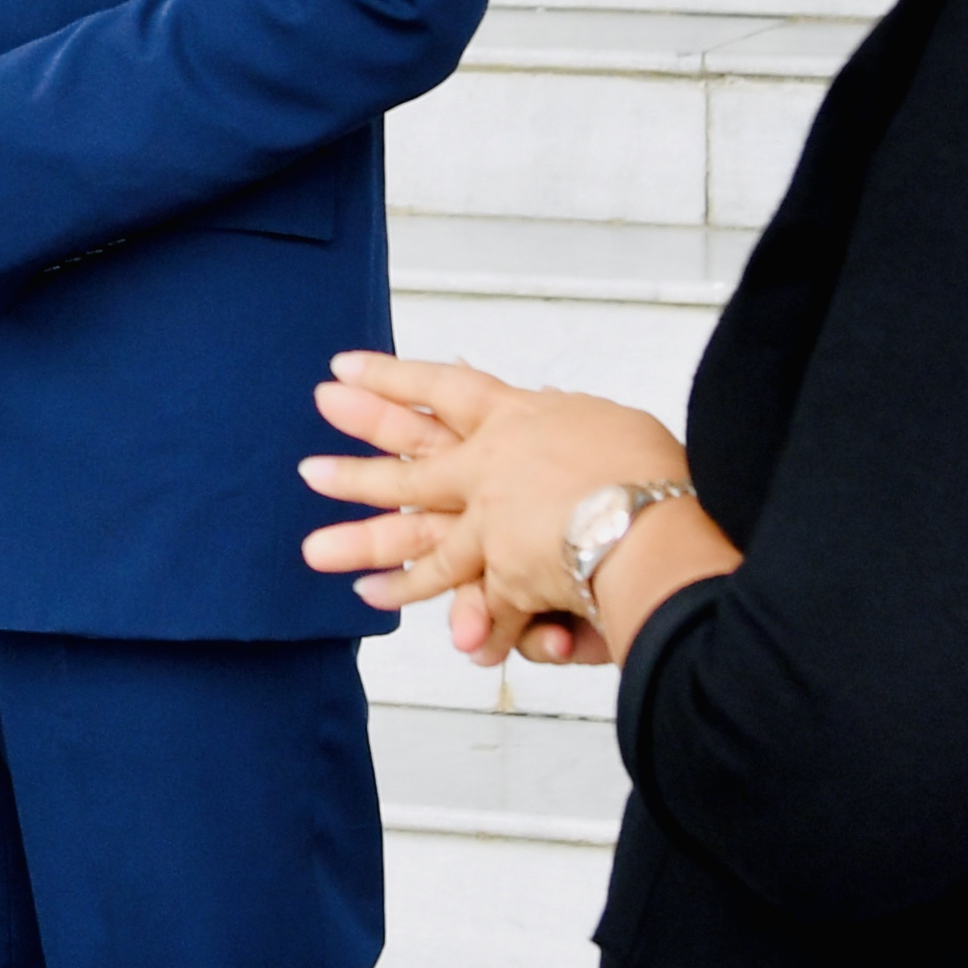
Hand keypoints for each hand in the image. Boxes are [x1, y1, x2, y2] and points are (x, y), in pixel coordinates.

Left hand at [297, 351, 709, 662]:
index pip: (447, 389)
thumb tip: (548, 404)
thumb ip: (570, 423)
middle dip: (359, 446)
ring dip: (360, 539)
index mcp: (521, 421)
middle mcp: (492, 467)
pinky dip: (412, 595)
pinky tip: (370, 598)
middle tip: (308, 443)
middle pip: (411, 452)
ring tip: (314, 549)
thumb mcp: (612, 429)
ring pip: (413, 531)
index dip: (394, 379)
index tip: (343, 369)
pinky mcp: (500, 572)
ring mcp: (490, 521)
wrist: (660, 526)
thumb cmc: (657, 476)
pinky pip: (450, 589)